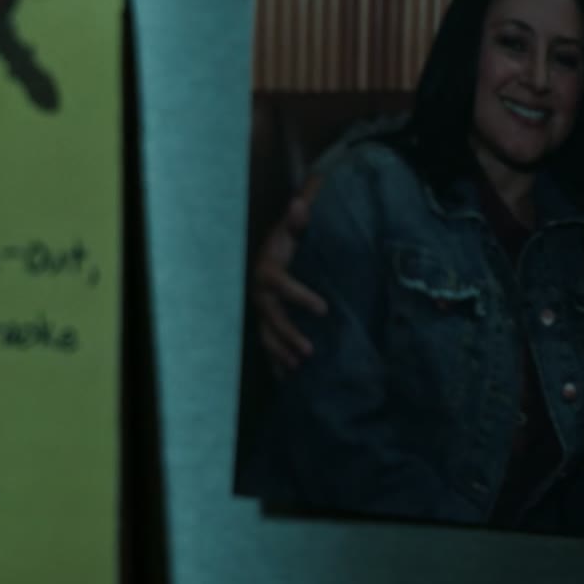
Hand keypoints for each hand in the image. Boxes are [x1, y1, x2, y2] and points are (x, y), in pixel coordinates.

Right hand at [250, 173, 328, 372]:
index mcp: (268, 269)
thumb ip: (298, 218)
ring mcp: (260, 308)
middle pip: (270, 317)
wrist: (273, 246)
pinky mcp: (264, 319)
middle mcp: (259, 292)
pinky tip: (285, 379)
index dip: (299, 297)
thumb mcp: (293, 225)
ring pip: (265, 334)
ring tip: (297, 369)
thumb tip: (299, 204)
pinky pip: (267, 342)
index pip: (281, 285)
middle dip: (288, 335)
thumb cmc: (289, 236)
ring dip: (279, 352)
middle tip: (310, 352)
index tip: (323, 309)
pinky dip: (274, 360)